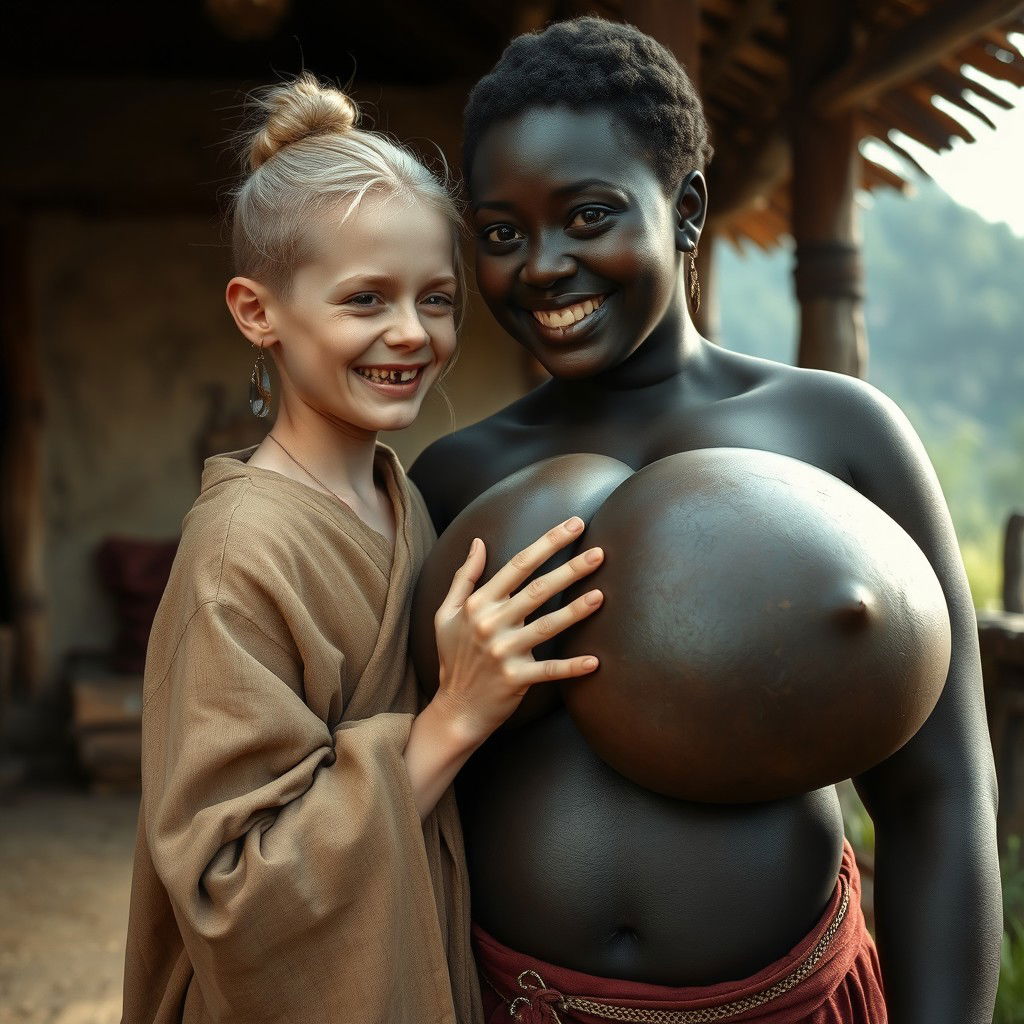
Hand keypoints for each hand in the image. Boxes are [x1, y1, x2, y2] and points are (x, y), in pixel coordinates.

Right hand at [431, 516, 603, 747]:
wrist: (454, 708)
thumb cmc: (453, 656)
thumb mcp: (445, 613)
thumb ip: (464, 577)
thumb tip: (478, 542)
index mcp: (478, 604)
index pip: (518, 565)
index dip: (547, 543)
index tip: (573, 526)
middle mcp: (491, 624)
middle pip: (537, 590)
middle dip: (570, 569)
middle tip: (599, 553)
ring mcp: (504, 652)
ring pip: (546, 626)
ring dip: (575, 611)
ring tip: (601, 596)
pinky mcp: (516, 679)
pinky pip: (549, 671)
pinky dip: (571, 667)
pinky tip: (594, 661)